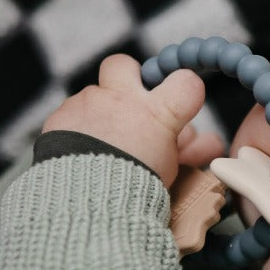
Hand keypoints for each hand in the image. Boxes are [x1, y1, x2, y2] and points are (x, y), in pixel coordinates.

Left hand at [42, 54, 217, 188]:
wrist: (86, 204)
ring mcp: (85, 105)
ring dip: (102, 116)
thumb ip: (187, 150)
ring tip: (104, 147)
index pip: (185, 82)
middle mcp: (120, 100)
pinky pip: (72, 115)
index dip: (185, 90)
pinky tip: (84, 153)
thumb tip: (209, 143)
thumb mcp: (172, 170)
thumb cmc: (134, 191)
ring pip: (95, 97)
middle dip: (127, 79)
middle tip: (130, 105)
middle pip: (123, 65)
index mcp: (156, 114)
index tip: (182, 103)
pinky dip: (79, 131)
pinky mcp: (59, 118)